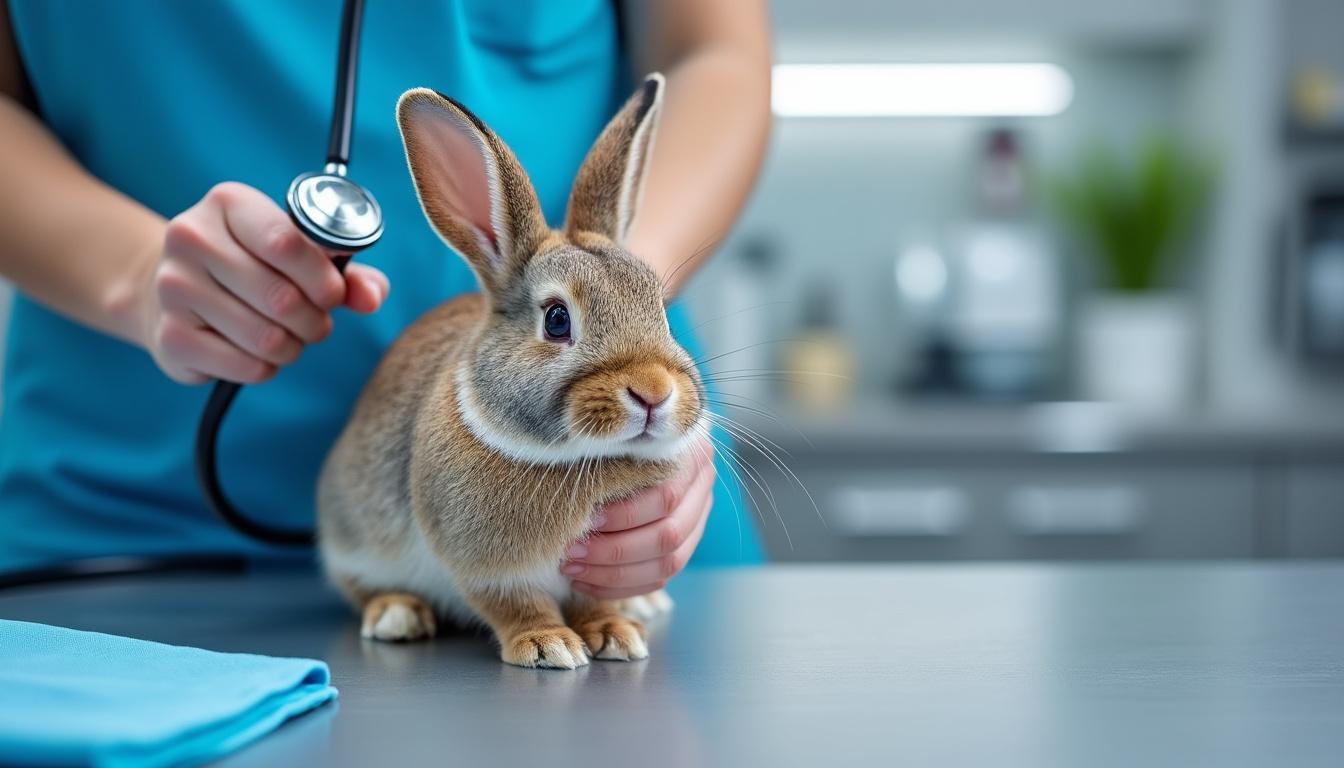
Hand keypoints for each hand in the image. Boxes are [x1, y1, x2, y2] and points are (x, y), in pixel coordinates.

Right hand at [137, 182, 388, 383]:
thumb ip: (346, 272)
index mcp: (229, 202)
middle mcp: (191, 237)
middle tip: (315, 321)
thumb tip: (371, 297)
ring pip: (266, 338)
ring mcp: (173, 287)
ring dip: (292, 346)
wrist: (175, 289)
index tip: (333, 294)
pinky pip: (247, 367)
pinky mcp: (170, 336)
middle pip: (282, 298)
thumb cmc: (255, 266)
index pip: (288, 243)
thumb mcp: (301, 255)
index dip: (324, 280)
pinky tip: (254, 351)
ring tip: (287, 335)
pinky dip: (266, 367)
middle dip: (315, 321)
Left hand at [561, 437, 714, 598]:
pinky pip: (657, 581)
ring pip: (667, 565)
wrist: (639, 435)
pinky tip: (584, 583)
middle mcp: (702, 491)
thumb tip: (582, 472)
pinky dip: (619, 587)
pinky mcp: (682, 549)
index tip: (587, 518)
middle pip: (668, 535)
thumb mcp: (618, 434)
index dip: (626, 514)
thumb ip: (613, 449)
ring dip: (613, 574)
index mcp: (692, 458)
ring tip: (571, 568)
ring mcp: (697, 523)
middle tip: (572, 551)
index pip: (666, 497)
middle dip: (614, 550)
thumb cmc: (617, 436)